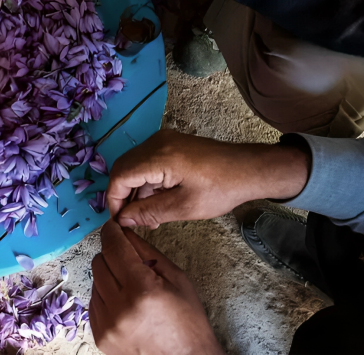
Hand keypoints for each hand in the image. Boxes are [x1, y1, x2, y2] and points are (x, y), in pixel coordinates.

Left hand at [90, 219, 222, 354]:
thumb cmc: (188, 321)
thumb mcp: (176, 278)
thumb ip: (147, 252)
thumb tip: (124, 232)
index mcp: (143, 290)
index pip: (114, 248)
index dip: (112, 233)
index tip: (112, 227)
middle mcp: (120, 308)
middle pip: (99, 262)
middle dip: (112, 256)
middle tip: (129, 261)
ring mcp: (107, 325)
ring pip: (94, 282)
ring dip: (109, 278)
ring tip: (131, 289)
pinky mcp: (100, 337)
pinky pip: (94, 303)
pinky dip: (106, 298)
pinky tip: (125, 304)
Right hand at [106, 130, 309, 228]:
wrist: (249, 169)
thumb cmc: (220, 190)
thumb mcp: (184, 207)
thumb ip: (149, 212)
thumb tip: (122, 220)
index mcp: (159, 156)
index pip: (120, 176)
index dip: (114, 200)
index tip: (119, 222)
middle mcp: (155, 143)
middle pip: (123, 168)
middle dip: (122, 195)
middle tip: (131, 221)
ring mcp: (162, 141)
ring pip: (133, 165)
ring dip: (135, 190)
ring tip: (147, 217)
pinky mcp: (169, 144)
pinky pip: (146, 162)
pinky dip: (146, 182)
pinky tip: (156, 202)